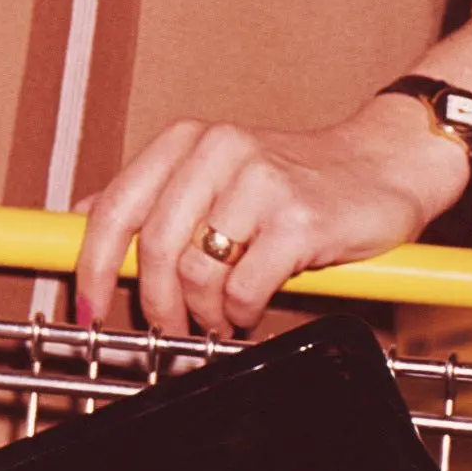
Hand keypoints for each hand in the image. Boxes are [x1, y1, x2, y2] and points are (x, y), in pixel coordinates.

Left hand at [69, 102, 460, 341]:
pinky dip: (241, 313)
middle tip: (168, 329)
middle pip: (154, 249)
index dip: (93, 265)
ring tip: (220, 317)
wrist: (388, 163)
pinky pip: (245, 288)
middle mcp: (218, 152)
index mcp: (187, 141)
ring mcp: (260, 184)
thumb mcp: (218, 172)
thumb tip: (83, 218)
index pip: (115, 208)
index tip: (86, 306)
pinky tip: (251, 309)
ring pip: (196, 273)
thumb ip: (157, 194)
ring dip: (203, 312)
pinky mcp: (299, 219)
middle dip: (155, 304)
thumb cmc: (300, 176)